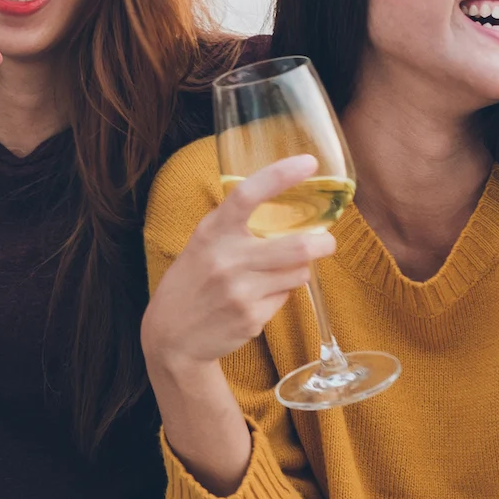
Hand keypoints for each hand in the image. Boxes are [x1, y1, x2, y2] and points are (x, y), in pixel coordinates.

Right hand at [142, 156, 337, 378]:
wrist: (171, 336)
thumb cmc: (192, 281)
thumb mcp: (203, 243)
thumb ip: (235, 226)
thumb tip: (286, 210)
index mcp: (212, 231)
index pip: (247, 194)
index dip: (280, 174)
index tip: (309, 162)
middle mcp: (226, 259)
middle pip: (297, 246)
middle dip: (323, 243)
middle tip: (327, 241)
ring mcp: (240, 291)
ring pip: (298, 273)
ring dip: (298, 270)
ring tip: (280, 272)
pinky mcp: (251, 319)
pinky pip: (285, 298)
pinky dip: (280, 294)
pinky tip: (257, 299)